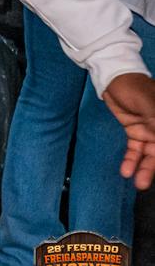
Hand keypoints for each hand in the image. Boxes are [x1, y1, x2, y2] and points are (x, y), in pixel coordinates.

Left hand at [103, 73, 154, 188]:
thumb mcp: (151, 109)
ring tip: (138, 183)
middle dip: (154, 169)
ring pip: (150, 156)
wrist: (115, 80)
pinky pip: (135, 151)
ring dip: (144, 170)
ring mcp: (151, 133)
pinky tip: (126, 171)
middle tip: (146, 185)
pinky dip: (131, 161)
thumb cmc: (138, 90)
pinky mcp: (136, 134)